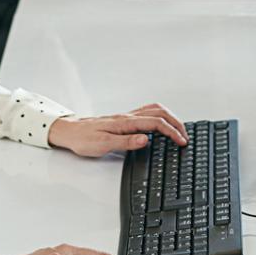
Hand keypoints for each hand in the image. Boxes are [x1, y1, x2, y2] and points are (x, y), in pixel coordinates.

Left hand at [48, 103, 188, 156]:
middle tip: (185, 136)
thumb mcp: (103, 145)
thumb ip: (126, 142)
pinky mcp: (125, 119)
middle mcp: (128, 116)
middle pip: (160, 112)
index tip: (181, 141)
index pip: (156, 123)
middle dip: (176, 123)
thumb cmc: (83, 139)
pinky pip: (148, 112)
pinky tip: (162, 123)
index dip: (172, 132)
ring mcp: (127, 116)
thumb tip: (146, 139)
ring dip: (170, 117)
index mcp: (126, 122)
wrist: (70, 131)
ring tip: (179, 129)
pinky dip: (161, 115)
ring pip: (155, 109)